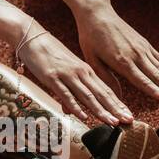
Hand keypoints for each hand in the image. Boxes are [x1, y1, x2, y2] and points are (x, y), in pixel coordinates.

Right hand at [17, 24, 132, 124]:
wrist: (31, 36)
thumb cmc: (47, 52)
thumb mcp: (64, 70)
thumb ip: (70, 90)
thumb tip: (71, 110)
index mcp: (85, 69)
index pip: (106, 89)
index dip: (118, 104)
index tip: (128, 116)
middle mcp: (79, 72)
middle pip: (101, 94)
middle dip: (115, 109)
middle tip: (128, 121)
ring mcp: (66, 75)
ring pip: (87, 95)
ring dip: (100, 110)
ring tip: (112, 122)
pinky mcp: (52, 77)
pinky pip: (66, 94)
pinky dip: (75, 106)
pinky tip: (83, 116)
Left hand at [75, 6, 158, 102]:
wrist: (97, 13)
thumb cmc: (90, 37)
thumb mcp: (91, 59)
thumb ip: (106, 78)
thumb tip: (118, 98)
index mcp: (122, 61)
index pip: (142, 81)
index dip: (157, 91)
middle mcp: (135, 55)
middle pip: (157, 76)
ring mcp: (142, 48)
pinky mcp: (144, 43)